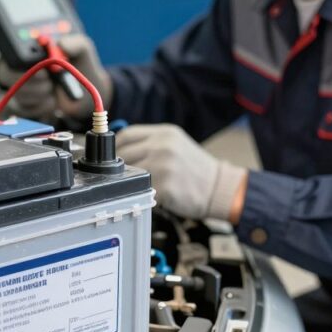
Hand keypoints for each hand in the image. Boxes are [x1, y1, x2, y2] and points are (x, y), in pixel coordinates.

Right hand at [0, 34, 111, 122]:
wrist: (86, 91)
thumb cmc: (79, 64)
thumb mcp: (81, 48)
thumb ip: (75, 43)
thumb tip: (62, 44)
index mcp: (28, 48)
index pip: (11, 52)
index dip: (22, 60)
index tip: (43, 67)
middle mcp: (19, 66)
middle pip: (4, 74)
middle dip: (29, 79)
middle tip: (46, 78)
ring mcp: (20, 86)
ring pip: (17, 92)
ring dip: (40, 92)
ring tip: (52, 87)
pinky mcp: (23, 105)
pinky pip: (25, 108)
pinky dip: (43, 105)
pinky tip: (52, 99)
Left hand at [117, 123, 247, 222]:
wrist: (220, 188)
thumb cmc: (195, 169)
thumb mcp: (175, 145)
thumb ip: (151, 143)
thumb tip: (119, 149)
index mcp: (164, 133)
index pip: (126, 135)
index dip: (116, 147)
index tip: (112, 158)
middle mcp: (162, 146)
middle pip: (124, 154)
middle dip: (119, 168)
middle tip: (119, 177)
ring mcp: (163, 166)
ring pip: (129, 174)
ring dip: (128, 183)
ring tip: (134, 188)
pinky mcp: (164, 187)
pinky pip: (141, 191)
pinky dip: (140, 196)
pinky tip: (147, 197)